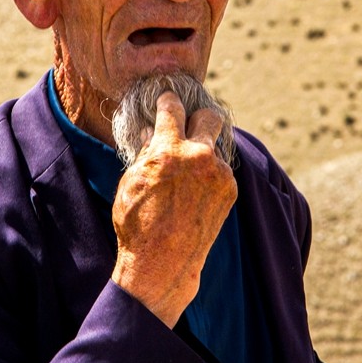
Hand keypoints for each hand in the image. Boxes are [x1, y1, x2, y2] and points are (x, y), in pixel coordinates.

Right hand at [109, 90, 236, 327]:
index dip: (168, 101)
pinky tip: (194, 190)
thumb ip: (144, 152)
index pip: (173, 108)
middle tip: (190, 124)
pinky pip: (220, 169)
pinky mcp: (229, 190)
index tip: (168, 99)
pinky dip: (209, 173)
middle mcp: (197, 157)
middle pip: (210, 116)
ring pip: (215, 146)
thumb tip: (149, 133)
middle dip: (199, 116)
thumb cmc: (138, 222)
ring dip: (202, 151)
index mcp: (167, 150)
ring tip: (187, 171)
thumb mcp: (131, 182)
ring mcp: (218, 174)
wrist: (162, 262)